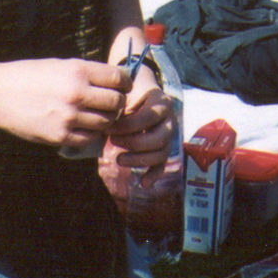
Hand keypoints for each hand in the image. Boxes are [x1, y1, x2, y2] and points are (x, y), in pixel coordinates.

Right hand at [0, 58, 131, 149]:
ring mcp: (69, 116)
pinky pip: (89, 138)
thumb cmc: (28, 76)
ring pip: (106, 122)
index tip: (122, 87)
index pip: (118, 78)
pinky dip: (90, 134)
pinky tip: (82, 127)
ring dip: (105, 120)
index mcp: (77, 70)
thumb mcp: (59, 65)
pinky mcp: (60, 135)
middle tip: (109, 104)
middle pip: (117, 102)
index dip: (125, 83)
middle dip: (117, 103)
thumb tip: (114, 83)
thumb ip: (86, 74)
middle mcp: (76, 93)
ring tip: (95, 116)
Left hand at [103, 69, 173, 185]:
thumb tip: (107, 128)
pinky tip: (143, 183)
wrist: (139, 95)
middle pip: (157, 139)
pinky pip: (163, 164)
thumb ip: (120, 109)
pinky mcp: (165, 148)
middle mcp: (170, 119)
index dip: (127, 126)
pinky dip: (154, 175)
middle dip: (132, 143)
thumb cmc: (128, 96)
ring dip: (138, 160)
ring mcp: (170, 135)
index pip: (148, 117)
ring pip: (161, 153)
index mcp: (162, 102)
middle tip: (113, 140)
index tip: (108, 128)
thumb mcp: (125, 96)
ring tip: (118, 159)